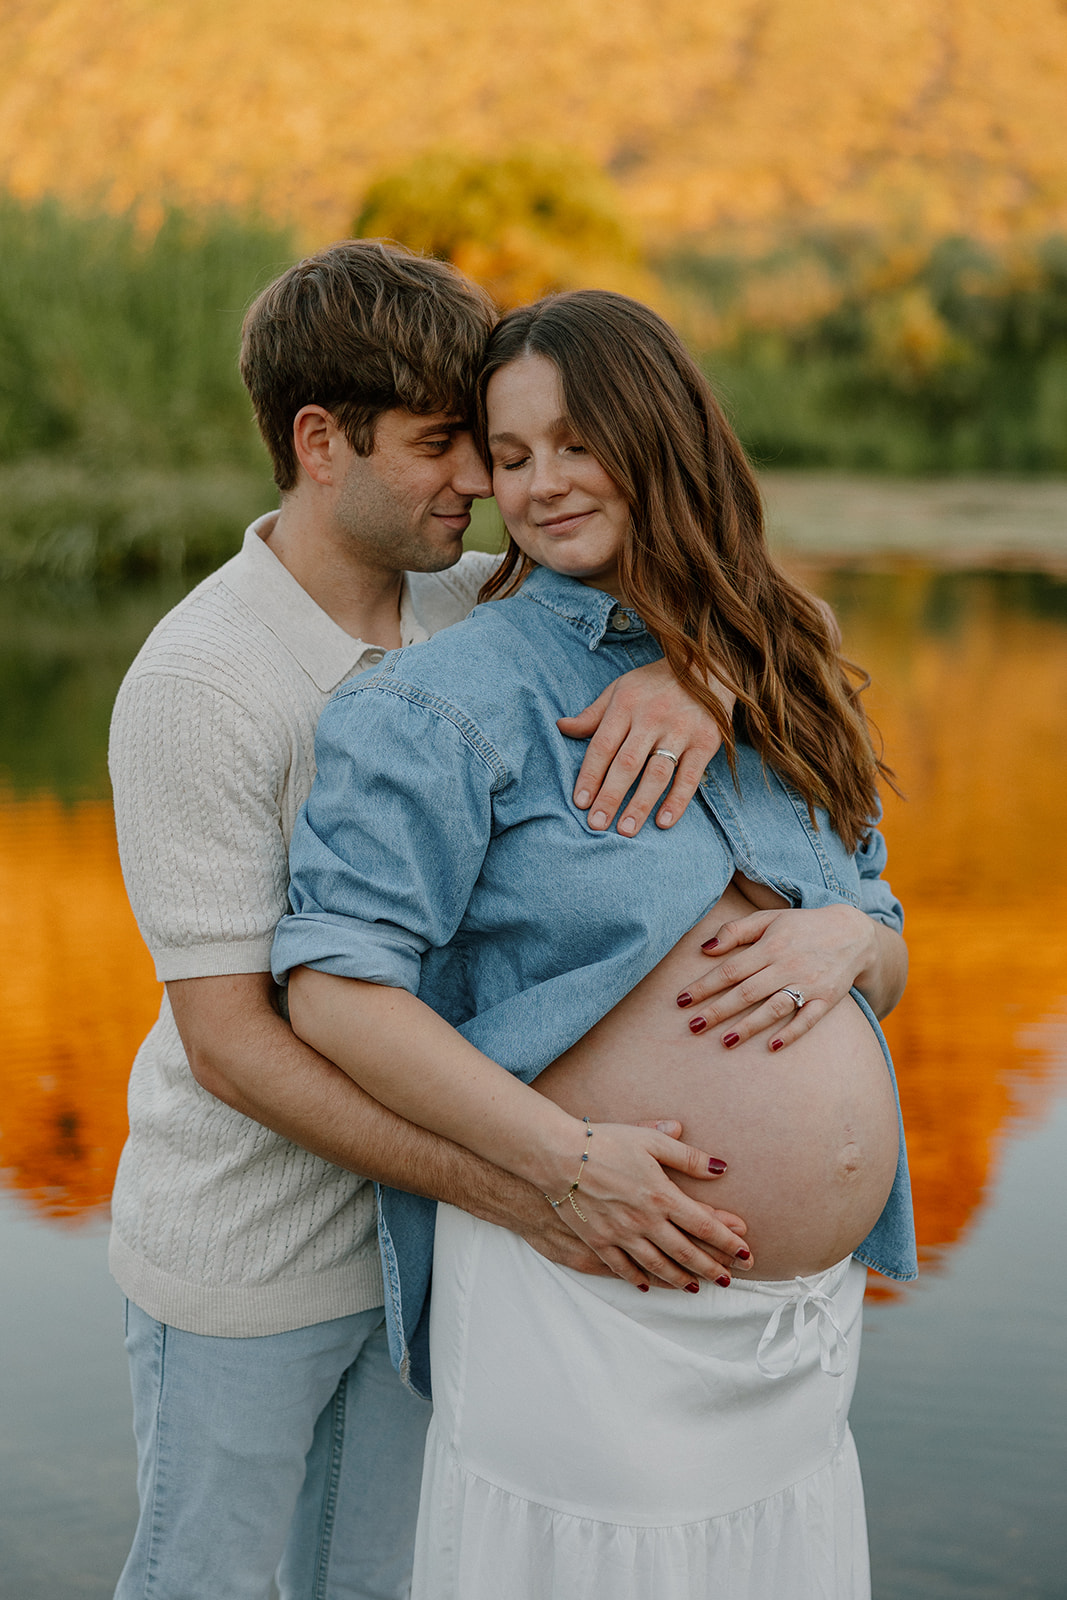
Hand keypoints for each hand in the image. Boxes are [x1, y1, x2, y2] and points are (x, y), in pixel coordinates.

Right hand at [551, 1122, 749, 1291]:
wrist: (559, 1156)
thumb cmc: (605, 1142)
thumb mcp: (650, 1140)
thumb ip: (687, 1157)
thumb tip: (721, 1168)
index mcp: (662, 1196)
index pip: (704, 1225)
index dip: (728, 1241)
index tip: (746, 1253)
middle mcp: (646, 1221)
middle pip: (687, 1252)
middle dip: (712, 1267)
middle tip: (730, 1279)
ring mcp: (622, 1235)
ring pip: (658, 1265)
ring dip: (681, 1279)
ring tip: (697, 1289)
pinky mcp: (599, 1242)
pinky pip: (622, 1268)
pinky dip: (638, 1279)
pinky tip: (648, 1286)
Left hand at [557, 658, 733, 836]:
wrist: (709, 666)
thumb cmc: (655, 683)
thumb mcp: (621, 689)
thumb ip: (593, 713)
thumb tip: (561, 727)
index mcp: (626, 704)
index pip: (602, 746)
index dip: (590, 775)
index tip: (580, 802)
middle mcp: (652, 717)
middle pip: (627, 763)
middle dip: (610, 796)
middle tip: (597, 825)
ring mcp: (681, 730)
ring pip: (657, 773)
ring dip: (640, 804)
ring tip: (626, 830)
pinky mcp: (706, 741)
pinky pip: (690, 776)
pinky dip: (678, 800)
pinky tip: (664, 821)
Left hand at [675, 904, 878, 1050]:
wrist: (852, 933)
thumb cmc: (801, 926)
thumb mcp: (769, 919)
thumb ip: (735, 931)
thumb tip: (705, 948)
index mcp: (770, 946)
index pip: (730, 970)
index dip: (704, 986)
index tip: (681, 1000)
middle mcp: (788, 966)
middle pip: (747, 992)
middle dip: (718, 1011)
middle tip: (693, 1027)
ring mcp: (809, 984)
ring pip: (774, 1008)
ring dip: (749, 1026)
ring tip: (725, 1041)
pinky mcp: (827, 999)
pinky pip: (808, 1020)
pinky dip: (791, 1033)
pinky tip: (771, 1046)